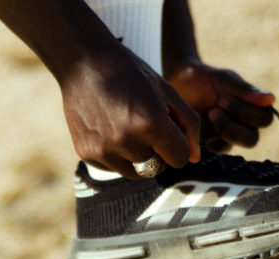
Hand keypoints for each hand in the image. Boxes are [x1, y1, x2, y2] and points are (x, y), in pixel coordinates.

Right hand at [60, 49, 201, 178]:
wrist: (84, 64)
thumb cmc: (130, 73)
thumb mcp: (166, 90)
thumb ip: (187, 124)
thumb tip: (195, 158)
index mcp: (151, 123)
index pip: (179, 158)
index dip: (178, 146)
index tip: (169, 132)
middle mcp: (127, 141)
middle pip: (158, 168)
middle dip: (158, 152)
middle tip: (146, 127)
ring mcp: (105, 150)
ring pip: (136, 173)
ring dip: (138, 158)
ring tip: (128, 130)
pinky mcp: (88, 154)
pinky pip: (113, 169)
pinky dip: (117, 156)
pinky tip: (109, 130)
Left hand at [165, 57, 274, 151]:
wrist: (179, 82)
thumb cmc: (205, 78)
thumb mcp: (224, 80)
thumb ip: (245, 91)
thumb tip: (272, 99)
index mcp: (252, 106)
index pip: (265, 120)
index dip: (247, 114)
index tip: (223, 99)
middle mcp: (244, 123)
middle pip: (253, 139)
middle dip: (234, 126)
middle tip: (214, 110)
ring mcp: (228, 135)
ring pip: (237, 146)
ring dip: (224, 131)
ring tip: (209, 114)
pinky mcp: (212, 143)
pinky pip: (220, 150)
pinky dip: (213, 143)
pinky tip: (202, 132)